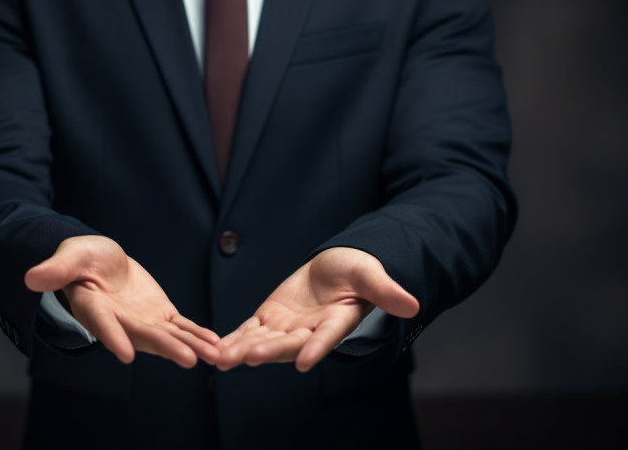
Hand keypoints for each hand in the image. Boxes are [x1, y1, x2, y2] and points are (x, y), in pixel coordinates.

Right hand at [25, 236, 219, 367]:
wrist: (101, 259)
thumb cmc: (80, 257)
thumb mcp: (69, 256)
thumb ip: (56, 269)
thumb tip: (31, 278)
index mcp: (93, 307)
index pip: (103, 324)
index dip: (114, 337)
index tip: (126, 354)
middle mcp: (120, 321)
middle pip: (144, 336)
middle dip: (168, 347)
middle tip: (190, 359)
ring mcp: (142, 319)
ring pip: (168, 335)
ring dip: (191, 345)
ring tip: (215, 355)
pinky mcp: (160, 313)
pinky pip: (181, 326)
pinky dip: (197, 333)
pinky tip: (215, 343)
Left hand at [216, 247, 418, 371]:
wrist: (336, 266)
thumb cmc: (357, 270)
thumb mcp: (370, 275)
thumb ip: (386, 292)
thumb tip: (413, 305)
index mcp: (337, 321)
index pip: (327, 337)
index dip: (316, 348)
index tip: (305, 362)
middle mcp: (310, 331)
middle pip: (289, 343)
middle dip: (269, 350)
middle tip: (250, 357)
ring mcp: (288, 326)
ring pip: (264, 340)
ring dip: (243, 349)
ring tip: (221, 358)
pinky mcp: (269, 318)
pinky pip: (249, 330)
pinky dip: (233, 339)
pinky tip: (214, 348)